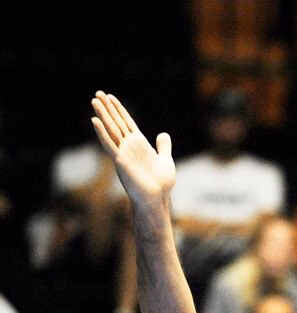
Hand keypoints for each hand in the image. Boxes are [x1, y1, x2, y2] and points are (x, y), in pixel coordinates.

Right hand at [90, 92, 174, 206]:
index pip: (127, 122)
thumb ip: (163, 147)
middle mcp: (129, 146)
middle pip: (116, 122)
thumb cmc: (161, 183)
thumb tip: (163, 134)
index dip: (119, 109)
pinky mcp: (120, 161)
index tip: (110, 96)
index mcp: (139, 144)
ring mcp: (123, 153)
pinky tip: (94, 121)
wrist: (157, 199)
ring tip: (94, 101)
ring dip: (102, 115)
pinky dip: (101, 133)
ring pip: (111, 130)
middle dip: (108, 108)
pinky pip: (109, 145)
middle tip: (98, 93)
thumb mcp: (166, 160)